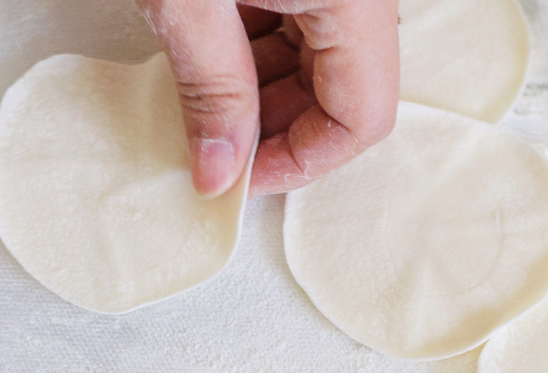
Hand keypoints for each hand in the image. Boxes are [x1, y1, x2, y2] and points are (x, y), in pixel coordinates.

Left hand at [138, 0, 399, 195]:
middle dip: (273, 129)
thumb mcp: (187, 0)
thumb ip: (211, 86)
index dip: (298, 161)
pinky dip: (254, 47)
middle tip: (209, 146)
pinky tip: (207, 49)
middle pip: (343, 90)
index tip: (238, 179)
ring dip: (259, 90)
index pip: (360, 116)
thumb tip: (218, 171)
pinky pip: (300, 19)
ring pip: (320, 58)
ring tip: (199, 95)